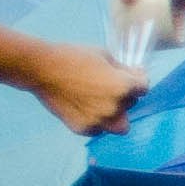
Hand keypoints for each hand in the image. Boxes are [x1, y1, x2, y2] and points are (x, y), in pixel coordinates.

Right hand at [23, 42, 148, 135]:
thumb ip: (123, 69)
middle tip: (106, 84)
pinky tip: (86, 108)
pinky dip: (97, 121)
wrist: (41, 69)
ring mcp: (98, 121)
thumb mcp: (104, 55)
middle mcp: (114, 108)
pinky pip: (99, 129)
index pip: (144, 87)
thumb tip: (133, 75)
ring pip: (120, 125)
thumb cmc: (73, 57)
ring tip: (100, 101)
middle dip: (123, 94)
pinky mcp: (83, 128)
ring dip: (115, 114)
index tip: (132, 74)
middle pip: (131, 104)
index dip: (138, 78)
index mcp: (123, 87)